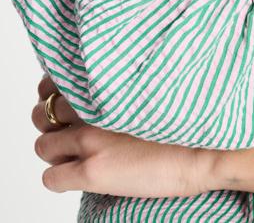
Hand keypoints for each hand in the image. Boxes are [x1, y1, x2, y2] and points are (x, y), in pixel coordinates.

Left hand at [32, 74, 214, 196]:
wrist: (203, 146)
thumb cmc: (185, 115)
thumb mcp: (148, 84)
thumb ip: (119, 84)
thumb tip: (103, 90)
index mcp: (104, 82)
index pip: (52, 84)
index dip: (53, 96)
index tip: (62, 103)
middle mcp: (90, 107)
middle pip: (42, 114)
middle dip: (51, 124)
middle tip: (67, 132)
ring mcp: (88, 140)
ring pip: (42, 146)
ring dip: (54, 150)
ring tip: (74, 155)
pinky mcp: (91, 171)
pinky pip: (51, 178)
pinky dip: (58, 178)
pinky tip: (77, 175)